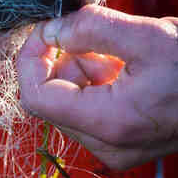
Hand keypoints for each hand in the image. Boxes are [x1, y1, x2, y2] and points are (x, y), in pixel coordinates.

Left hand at [17, 4, 177, 169]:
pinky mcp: (128, 140)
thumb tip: (50, 30)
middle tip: (88, 32)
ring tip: (117, 48)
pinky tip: (125, 63)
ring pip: (70, 102)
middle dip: (59, 61)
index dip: (30, 59)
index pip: (35, 97)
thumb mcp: (148, 35)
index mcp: (110, 124)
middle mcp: (108, 146)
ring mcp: (118, 147)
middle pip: (50, 100)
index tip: (44, 29)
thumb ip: (89, 29)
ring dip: (79, 68)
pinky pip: (91, 108)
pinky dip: (96, 80)